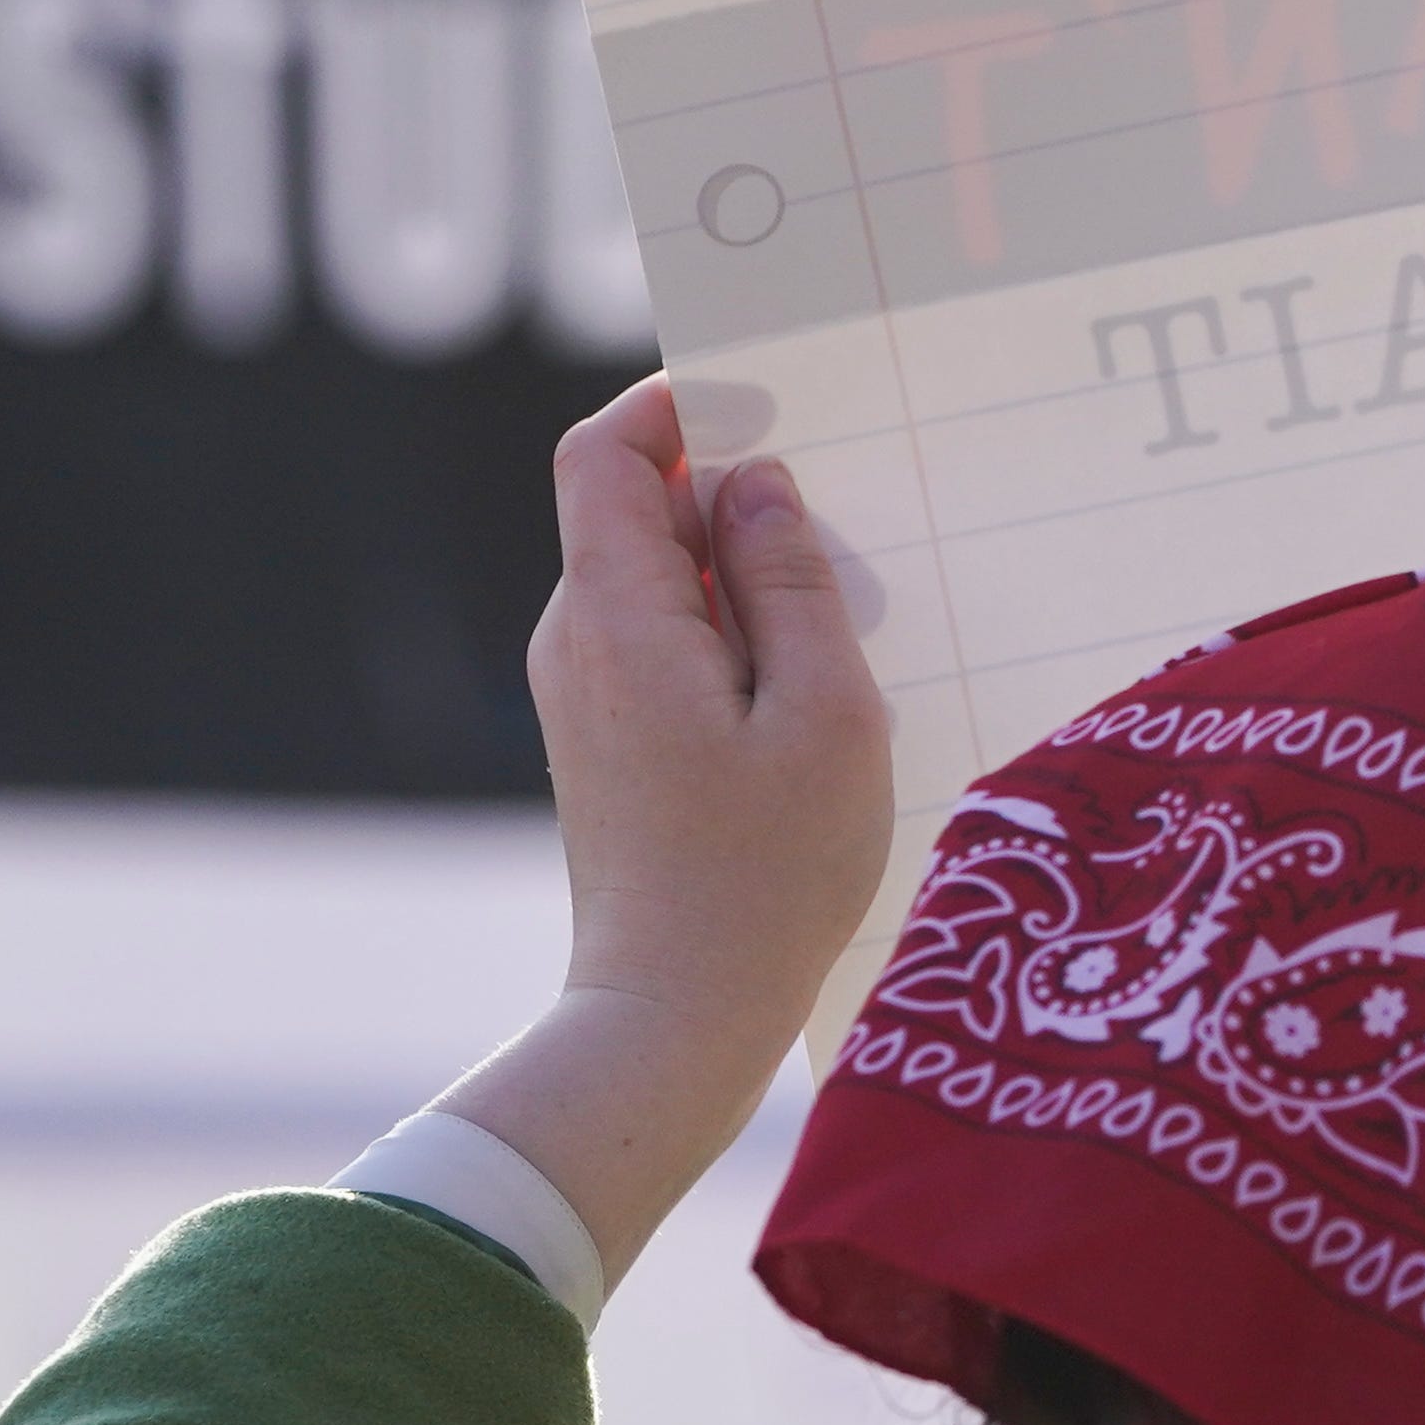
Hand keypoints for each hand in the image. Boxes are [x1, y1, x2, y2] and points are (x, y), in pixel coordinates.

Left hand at [437, 377, 893, 1287]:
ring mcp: (585, 693)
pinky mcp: (607, 740)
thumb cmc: (765, 874)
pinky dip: (732, 635)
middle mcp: (577, 640)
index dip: (676, 406)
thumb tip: (755, 484)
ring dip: (746, 577)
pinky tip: (805, 699)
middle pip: (635, 510)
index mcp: (616, 615)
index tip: (772, 409)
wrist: (674, 1018)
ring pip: (659, 579)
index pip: (604, 452)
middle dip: (736, 497)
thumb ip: (791, 580)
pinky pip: (664, 641)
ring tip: (841, 638)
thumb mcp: (823, 711)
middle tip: (847, 536)